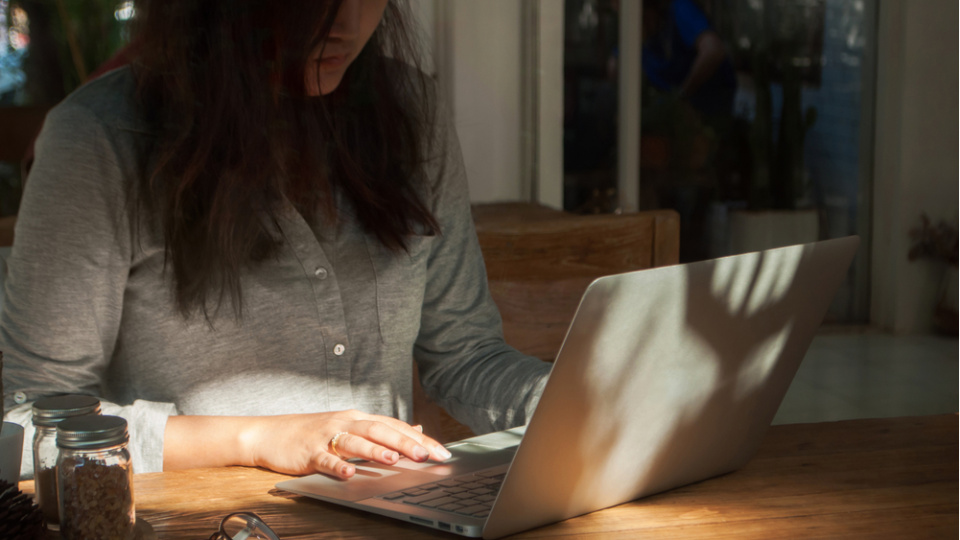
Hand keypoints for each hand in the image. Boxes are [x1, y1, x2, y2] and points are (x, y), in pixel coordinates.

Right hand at [240, 410, 451, 478]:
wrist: (269, 434)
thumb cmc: (311, 433)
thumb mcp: (349, 427)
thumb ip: (382, 429)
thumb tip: (415, 428)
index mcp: (358, 418)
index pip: (394, 426)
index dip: (419, 438)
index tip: (441, 451)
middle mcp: (345, 423)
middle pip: (379, 430)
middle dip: (404, 442)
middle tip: (426, 455)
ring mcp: (326, 436)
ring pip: (354, 441)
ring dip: (374, 450)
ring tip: (394, 458)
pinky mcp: (308, 452)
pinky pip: (324, 459)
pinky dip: (337, 466)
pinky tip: (348, 473)